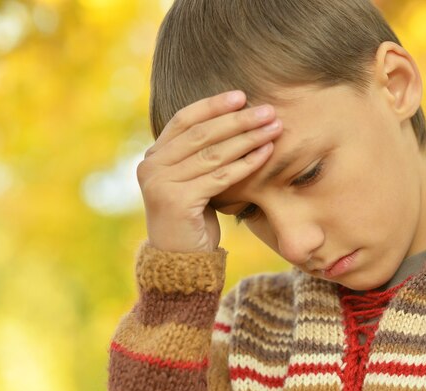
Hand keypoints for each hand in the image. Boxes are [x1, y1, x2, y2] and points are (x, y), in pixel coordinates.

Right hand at [137, 91, 280, 252]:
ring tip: (273, 128)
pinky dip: (245, 164)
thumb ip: (200, 155)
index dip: (213, 105)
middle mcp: (152, 166)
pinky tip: (266, 153)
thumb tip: (236, 119)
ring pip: (213, 154)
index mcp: (154, 155)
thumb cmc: (193, 218)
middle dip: (238, 120)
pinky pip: (219, 177)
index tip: (241, 95)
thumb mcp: (193, 181)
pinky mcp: (177, 201)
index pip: (184, 120)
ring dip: (247, 138)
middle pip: (201, 134)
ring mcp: (161, 183)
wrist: (181, 262)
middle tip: (268, 110)